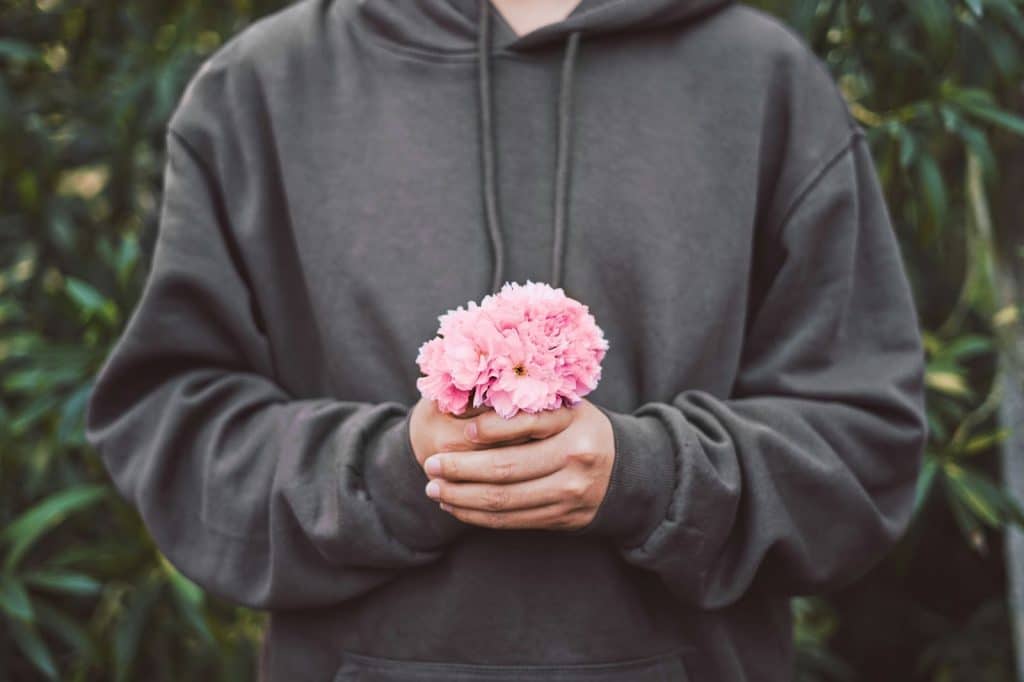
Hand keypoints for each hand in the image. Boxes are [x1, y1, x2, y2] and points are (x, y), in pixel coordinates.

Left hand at [422, 398, 615, 530]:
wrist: (623, 469)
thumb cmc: (577, 427)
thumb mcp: (562, 406)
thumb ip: (525, 407)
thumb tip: (466, 408)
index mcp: (573, 424)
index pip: (525, 426)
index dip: (489, 431)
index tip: (459, 431)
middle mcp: (574, 460)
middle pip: (507, 470)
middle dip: (460, 470)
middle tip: (430, 465)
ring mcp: (569, 494)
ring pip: (505, 501)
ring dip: (462, 497)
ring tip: (434, 489)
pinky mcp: (561, 518)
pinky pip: (511, 520)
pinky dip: (478, 515)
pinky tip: (456, 505)